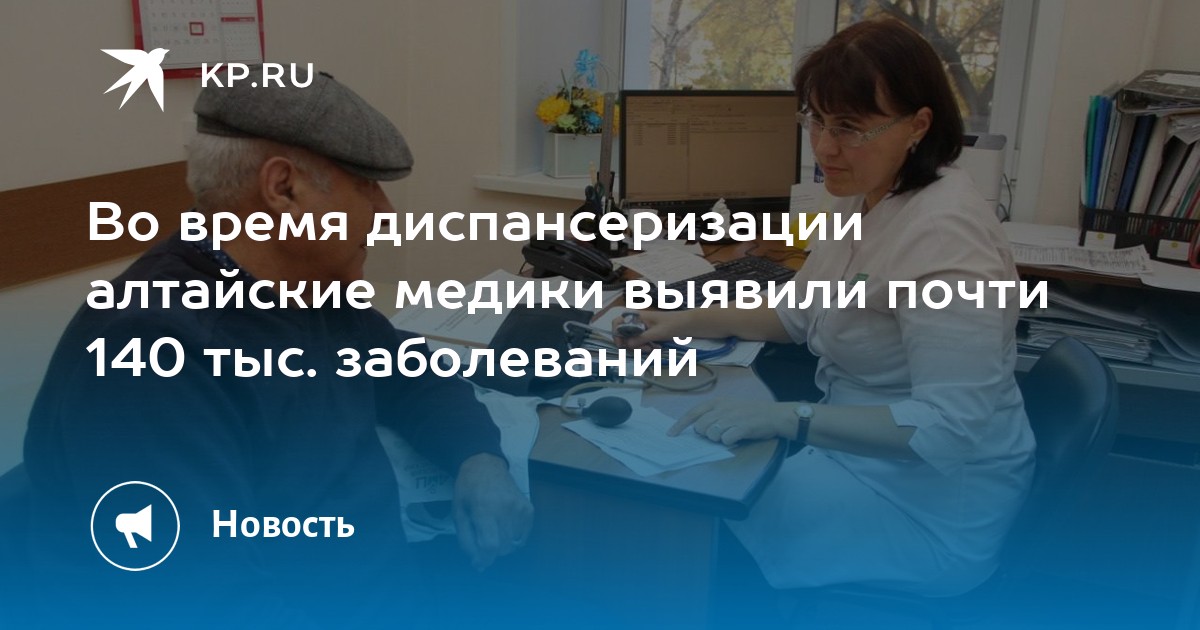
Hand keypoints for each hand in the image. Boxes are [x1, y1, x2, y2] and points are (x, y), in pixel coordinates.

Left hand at [453, 453, 534, 570]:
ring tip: (493, 530)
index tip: (478, 562)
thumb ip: (466, 540)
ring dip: (502, 545)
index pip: (490, 545)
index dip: (484, 559)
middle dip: (491, 552)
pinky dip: (513, 538)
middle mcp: (505, 509)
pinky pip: (523, 536)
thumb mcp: (458, 514)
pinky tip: (504, 527)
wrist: (485, 465)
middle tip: (482, 541)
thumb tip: (478, 563)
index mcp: (484, 509)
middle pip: (503, 547)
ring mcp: (520, 508)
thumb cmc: (467, 490)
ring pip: (514, 544)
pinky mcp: (529, 509)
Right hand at [611, 310, 692, 350]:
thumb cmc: (673, 324)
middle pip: (624, 335)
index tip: (622, 345)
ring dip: (640, 347)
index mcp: (637, 316)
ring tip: (652, 349)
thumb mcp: (657, 332)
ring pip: (632, 341)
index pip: (617, 323)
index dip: (616, 334)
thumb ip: (641, 338)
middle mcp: (636, 322)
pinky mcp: (647, 334)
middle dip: (631, 344)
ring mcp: (642, 328)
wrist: (687, 325)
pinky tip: (655, 348)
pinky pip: (640, 342)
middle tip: (644, 349)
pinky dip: (645, 347)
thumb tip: (627, 345)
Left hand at [668, 399, 795, 445]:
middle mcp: (722, 408)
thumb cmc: (750, 413)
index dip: (680, 425)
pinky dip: (729, 442)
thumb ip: (713, 415)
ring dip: (719, 439)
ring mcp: (732, 417)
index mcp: (717, 402)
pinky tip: (737, 437)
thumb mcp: (729, 407)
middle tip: (720, 433)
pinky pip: (726, 439)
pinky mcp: (742, 426)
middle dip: (706, 435)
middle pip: (701, 427)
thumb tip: (697, 429)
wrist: (774, 415)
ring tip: (730, 434)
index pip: (693, 413)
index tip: (671, 435)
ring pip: (712, 434)